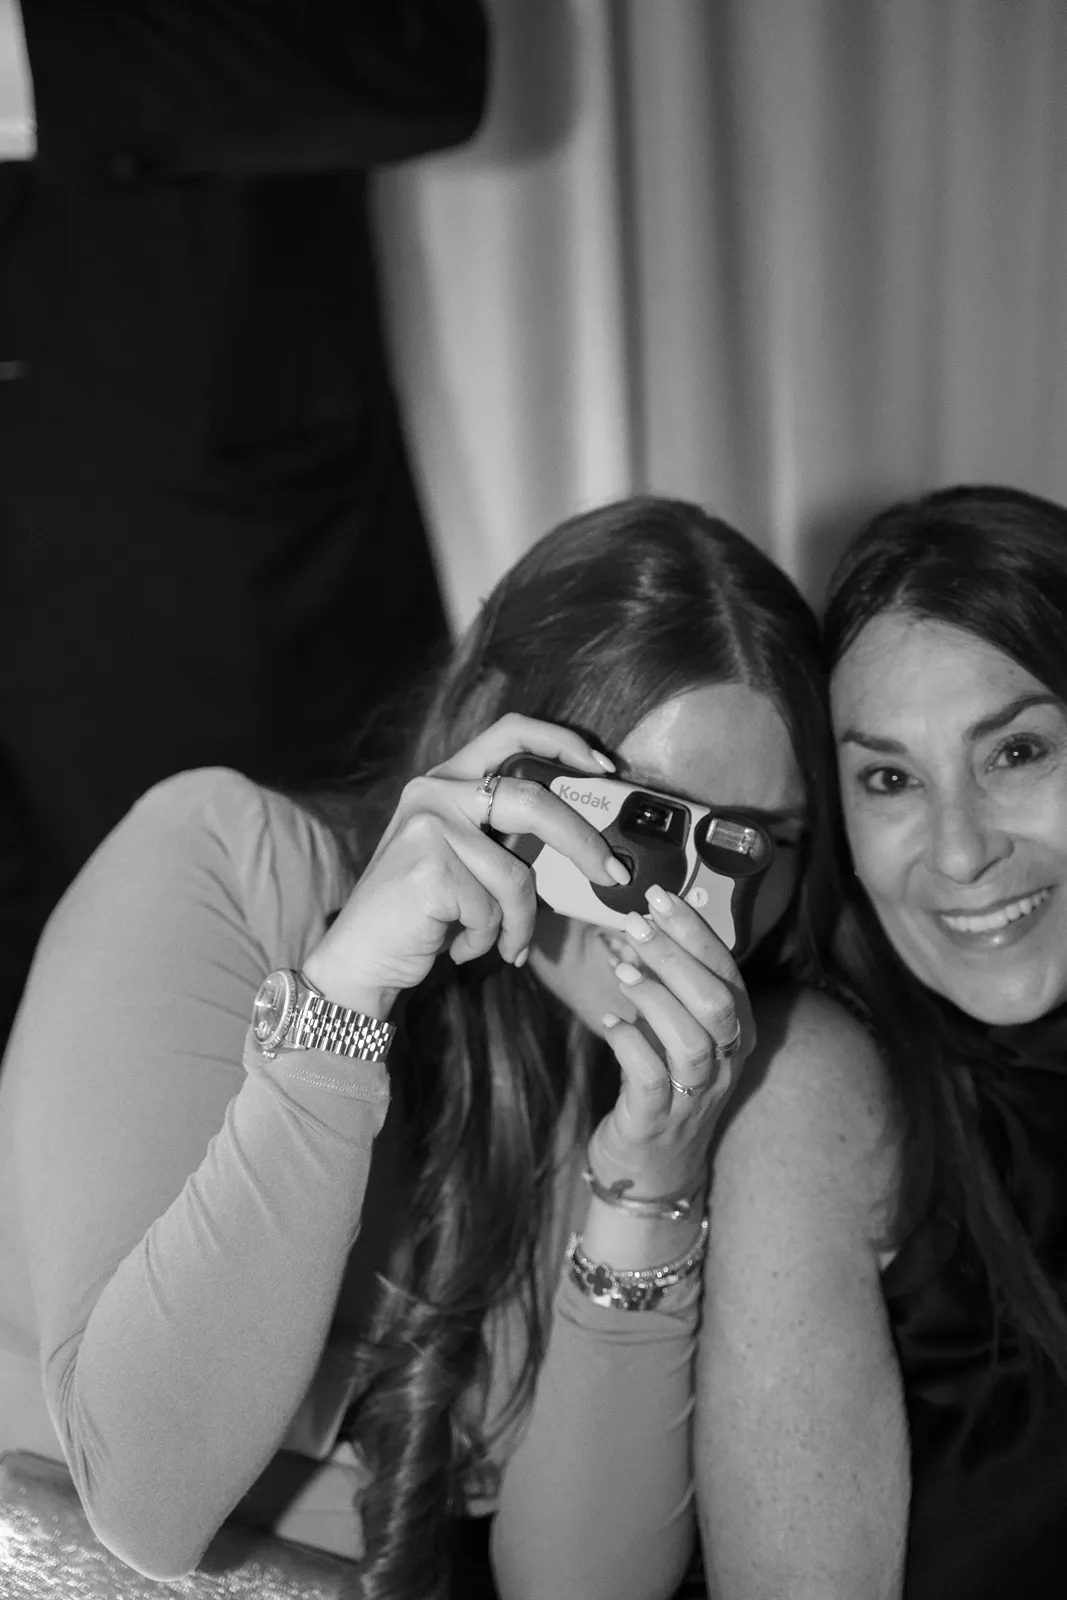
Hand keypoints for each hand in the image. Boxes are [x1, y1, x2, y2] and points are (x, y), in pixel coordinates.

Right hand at [302, 714, 629, 1016]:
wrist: (361, 959)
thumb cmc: (424, 913)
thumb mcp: (466, 858)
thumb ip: (507, 835)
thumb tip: (590, 842)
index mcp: (447, 780)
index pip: (512, 732)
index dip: (564, 742)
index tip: (604, 767)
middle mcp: (434, 792)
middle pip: (533, 802)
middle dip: (584, 842)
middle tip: (615, 874)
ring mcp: (429, 828)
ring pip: (516, 876)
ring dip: (519, 923)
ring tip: (505, 945)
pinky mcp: (429, 869)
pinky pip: (493, 910)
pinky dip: (489, 940)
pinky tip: (459, 947)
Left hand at [587, 886, 752, 1207]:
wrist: (652, 1170)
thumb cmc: (661, 1085)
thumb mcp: (676, 1031)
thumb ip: (669, 985)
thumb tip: (639, 923)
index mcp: (737, 1032)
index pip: (727, 971)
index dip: (694, 931)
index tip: (659, 896)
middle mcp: (727, 1062)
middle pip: (716, 1001)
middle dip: (675, 956)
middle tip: (633, 924)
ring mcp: (696, 1095)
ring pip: (692, 1038)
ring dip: (654, 996)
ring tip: (620, 969)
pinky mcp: (658, 1120)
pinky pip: (652, 1077)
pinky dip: (629, 1041)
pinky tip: (609, 1021)